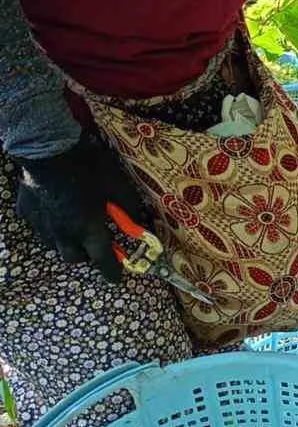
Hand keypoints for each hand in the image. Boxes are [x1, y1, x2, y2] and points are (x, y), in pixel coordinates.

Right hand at [13, 138, 153, 283]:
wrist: (48, 148)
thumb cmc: (88, 166)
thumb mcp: (117, 183)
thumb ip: (129, 206)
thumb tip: (140, 221)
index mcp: (88, 229)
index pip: (103, 260)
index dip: (112, 272)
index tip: (117, 279)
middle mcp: (64, 233)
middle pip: (75, 258)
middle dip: (87, 256)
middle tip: (94, 245)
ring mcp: (42, 225)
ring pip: (54, 245)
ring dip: (67, 242)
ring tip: (74, 227)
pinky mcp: (27, 213)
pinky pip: (40, 227)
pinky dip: (50, 225)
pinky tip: (54, 210)